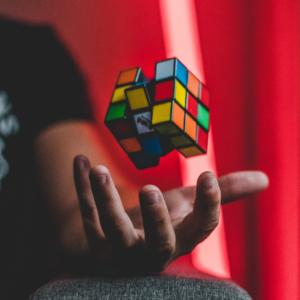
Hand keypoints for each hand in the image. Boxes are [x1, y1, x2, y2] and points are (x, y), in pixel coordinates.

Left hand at [73, 155, 267, 274]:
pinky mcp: (94, 240)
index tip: (209, 175)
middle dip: (156, 220)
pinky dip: (81, 187)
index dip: (209, 206)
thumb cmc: (162, 219)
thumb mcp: (189, 204)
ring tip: (99, 170)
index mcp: (179, 240)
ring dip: (104, 200)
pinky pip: (86, 214)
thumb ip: (222, 193)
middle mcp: (151, 251)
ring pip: (111, 230)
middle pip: (157, 245)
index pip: (201, 231)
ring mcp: (119, 250)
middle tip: (151, 189)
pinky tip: (80, 159)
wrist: (125, 236)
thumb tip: (263, 179)